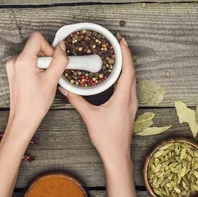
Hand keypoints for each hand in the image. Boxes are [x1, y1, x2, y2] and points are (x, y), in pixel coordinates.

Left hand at [6, 32, 67, 136]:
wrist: (23, 119)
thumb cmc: (35, 103)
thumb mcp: (52, 80)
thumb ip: (60, 60)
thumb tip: (62, 47)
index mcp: (22, 60)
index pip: (37, 38)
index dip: (49, 48)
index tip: (52, 62)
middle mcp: (14, 61)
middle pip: (36, 46)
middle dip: (46, 58)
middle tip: (49, 74)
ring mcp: (13, 66)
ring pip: (33, 55)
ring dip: (42, 64)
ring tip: (43, 80)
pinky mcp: (14, 72)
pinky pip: (28, 62)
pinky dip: (36, 69)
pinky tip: (38, 82)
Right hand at [60, 38, 137, 164]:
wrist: (117, 155)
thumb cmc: (106, 138)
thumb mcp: (89, 117)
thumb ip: (77, 100)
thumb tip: (66, 88)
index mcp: (124, 98)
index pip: (127, 70)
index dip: (125, 54)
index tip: (120, 41)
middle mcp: (131, 99)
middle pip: (132, 71)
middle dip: (125, 55)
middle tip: (117, 42)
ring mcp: (132, 103)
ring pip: (132, 79)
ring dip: (125, 65)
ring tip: (117, 54)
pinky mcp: (129, 107)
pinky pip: (129, 86)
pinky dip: (124, 75)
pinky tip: (116, 74)